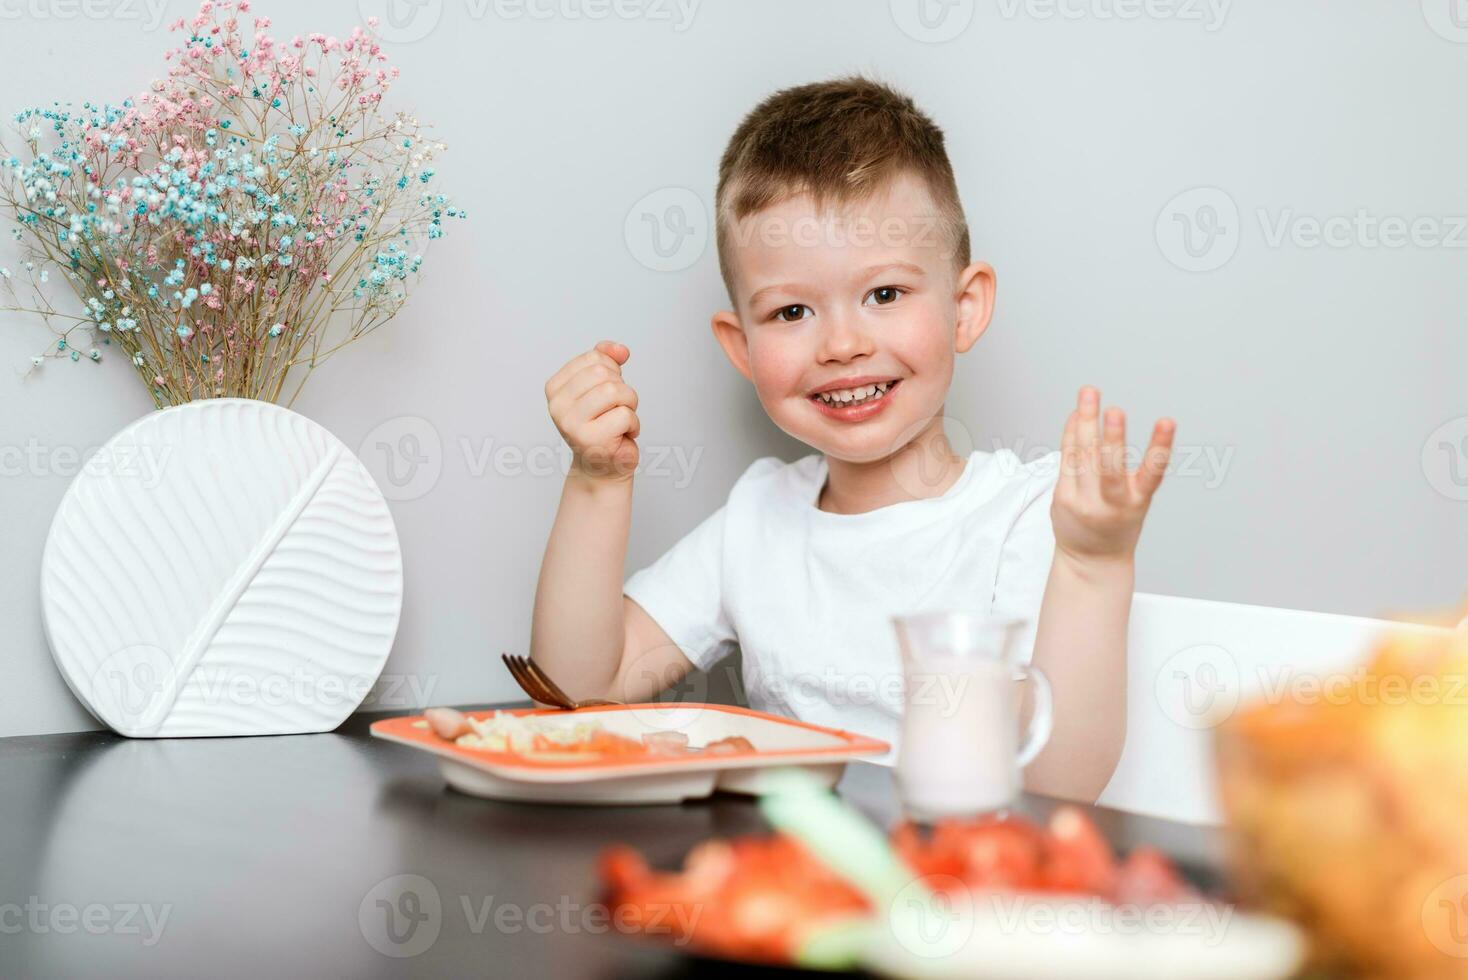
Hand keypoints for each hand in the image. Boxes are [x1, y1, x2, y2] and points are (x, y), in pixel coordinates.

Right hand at [545, 340, 639, 481]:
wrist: (603, 465)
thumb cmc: (603, 425)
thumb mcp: (602, 385)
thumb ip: (607, 360)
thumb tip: (620, 349)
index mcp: (555, 388)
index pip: (594, 358)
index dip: (612, 372)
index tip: (607, 393)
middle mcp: (557, 405)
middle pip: (604, 373)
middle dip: (622, 388)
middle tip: (616, 408)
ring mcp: (571, 423)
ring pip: (615, 391)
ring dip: (629, 404)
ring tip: (621, 419)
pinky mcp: (590, 439)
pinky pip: (624, 415)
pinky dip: (633, 424)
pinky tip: (622, 435)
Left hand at [1051, 386, 1173, 562]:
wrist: (1091, 560)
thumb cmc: (1117, 523)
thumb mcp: (1133, 500)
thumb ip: (1125, 469)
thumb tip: (1109, 423)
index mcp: (1137, 502)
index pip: (1153, 473)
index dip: (1160, 446)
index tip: (1167, 421)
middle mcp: (1111, 504)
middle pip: (1109, 467)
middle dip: (1111, 436)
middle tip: (1114, 409)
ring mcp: (1085, 502)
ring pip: (1083, 458)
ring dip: (1085, 423)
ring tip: (1089, 395)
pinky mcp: (1063, 499)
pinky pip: (1066, 460)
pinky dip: (1071, 435)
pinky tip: (1076, 415)